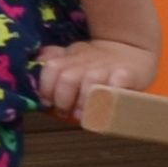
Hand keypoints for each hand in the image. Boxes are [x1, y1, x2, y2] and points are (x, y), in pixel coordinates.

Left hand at [34, 37, 157, 117]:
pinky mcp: (127, 74)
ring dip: (83, 103)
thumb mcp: (73, 56)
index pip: (52, 67)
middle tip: (64, 113)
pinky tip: (105, 107)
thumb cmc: (96, 61)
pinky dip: (109, 96)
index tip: (47, 103)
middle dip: (62, 99)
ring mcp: (107, 67)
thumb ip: (54, 60)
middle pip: (68, 77)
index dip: (46, 87)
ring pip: (91, 82)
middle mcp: (87, 60)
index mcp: (71, 56)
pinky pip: (117, 84)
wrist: (131, 50)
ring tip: (82, 116)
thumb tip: (36, 62)